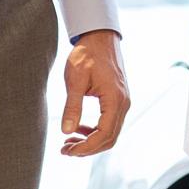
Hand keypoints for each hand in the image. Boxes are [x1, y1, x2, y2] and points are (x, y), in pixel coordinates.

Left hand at [60, 29, 129, 156]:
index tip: (67, 150)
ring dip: (91, 141)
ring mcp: (123, 102)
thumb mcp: (75, 79)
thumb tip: (66, 131)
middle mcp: (123, 103)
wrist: (99, 37)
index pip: (104, 135)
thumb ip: (72, 106)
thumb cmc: (87, 54)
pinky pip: (110, 123)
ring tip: (69, 142)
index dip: (86, 147)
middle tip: (65, 150)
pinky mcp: (118, 99)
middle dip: (88, 149)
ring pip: (110, 133)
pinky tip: (78, 129)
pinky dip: (95, 131)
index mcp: (115, 99)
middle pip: (110, 138)